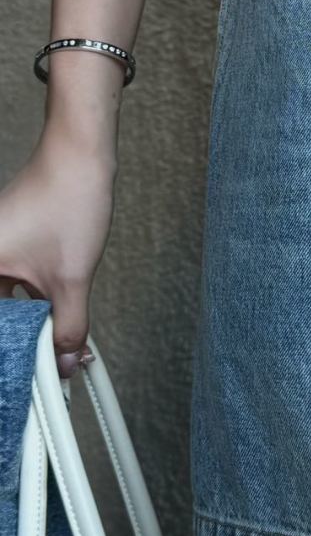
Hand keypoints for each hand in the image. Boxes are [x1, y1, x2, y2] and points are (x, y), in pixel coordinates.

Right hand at [0, 126, 118, 377]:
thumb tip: (64, 361)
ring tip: (52, 350)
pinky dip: (29, 304)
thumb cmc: (66, 203)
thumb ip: (67, 326)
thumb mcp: (70, 278)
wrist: (78, 157)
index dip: (10, 353)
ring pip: (5, 302)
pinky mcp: (6, 245)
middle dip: (20, 342)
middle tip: (45, 366)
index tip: (23, 378)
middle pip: (1, 315)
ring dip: (28, 324)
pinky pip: (10, 285)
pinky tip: (52, 319)